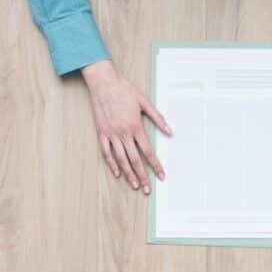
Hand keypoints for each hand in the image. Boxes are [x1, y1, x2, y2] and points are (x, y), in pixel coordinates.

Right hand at [81, 60, 170, 193]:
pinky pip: (107, 152)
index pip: (148, 151)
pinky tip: (118, 173)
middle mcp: (123, 133)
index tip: (161, 175)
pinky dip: (112, 164)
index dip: (155, 165)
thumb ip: (158, 118)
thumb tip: (169, 131)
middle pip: (135, 160)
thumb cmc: (124, 90)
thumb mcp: (145, 102)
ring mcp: (111, 134)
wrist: (104, 82)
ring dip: (129, 174)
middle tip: (148, 189)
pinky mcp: (102, 133)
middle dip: (143, 176)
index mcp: (135, 126)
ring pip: (121, 159)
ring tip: (135, 185)